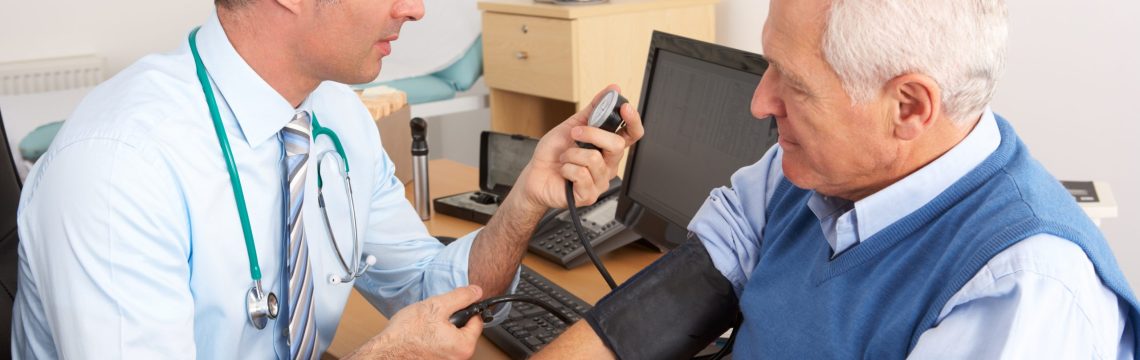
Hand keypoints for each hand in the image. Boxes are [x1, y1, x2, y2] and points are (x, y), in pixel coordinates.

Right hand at [347, 286, 485, 359]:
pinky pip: (442, 347)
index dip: (467, 308)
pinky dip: (434, 339)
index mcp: (464, 346)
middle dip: (452, 320)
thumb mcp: (436, 306)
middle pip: (465, 331)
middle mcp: (459, 358)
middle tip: (435, 317)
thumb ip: (460, 297)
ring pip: (452, 338)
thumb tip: (476, 292)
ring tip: (425, 326)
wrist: (385, 352)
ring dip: (442, 329)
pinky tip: (422, 336)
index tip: (456, 305)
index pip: (477, 321)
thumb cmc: (406, 334)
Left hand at [515, 85, 645, 210]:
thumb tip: (611, 90)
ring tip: (565, 159)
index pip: (631, 134)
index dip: (633, 121)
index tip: (625, 108)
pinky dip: (566, 169)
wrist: (535, 175)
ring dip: (572, 154)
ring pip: (594, 159)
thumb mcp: (572, 124)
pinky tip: (564, 172)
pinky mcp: (588, 195)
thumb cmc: (553, 153)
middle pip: (616, 145)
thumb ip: (594, 109)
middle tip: (575, 134)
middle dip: (591, 134)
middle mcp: (608, 164)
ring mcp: (600, 181)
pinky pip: (582, 175)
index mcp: (607, 148)